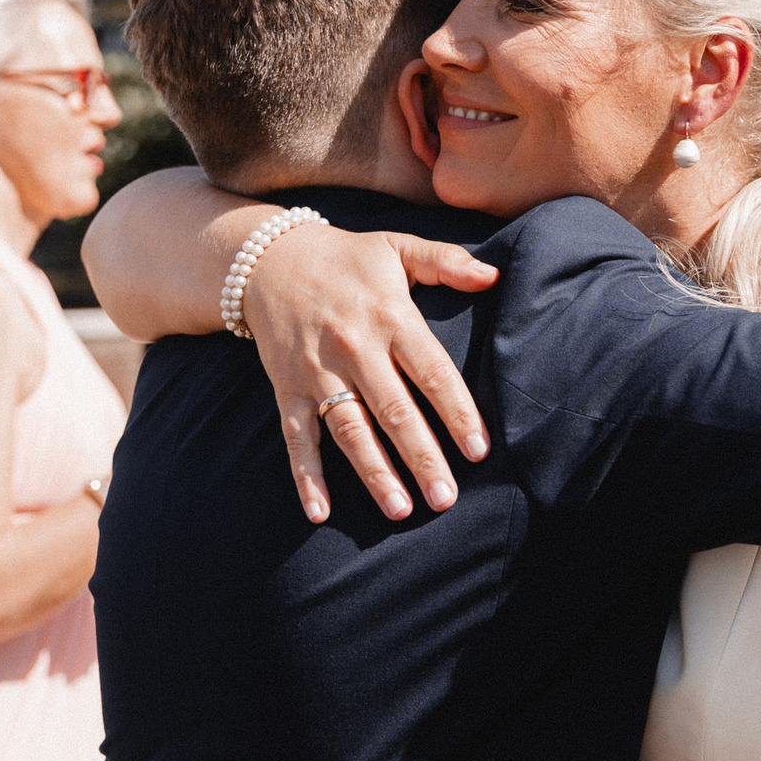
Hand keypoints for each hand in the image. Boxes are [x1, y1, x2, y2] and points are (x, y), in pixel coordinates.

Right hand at [238, 222, 497, 523]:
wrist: (267, 258)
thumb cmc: (346, 258)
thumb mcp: (396, 247)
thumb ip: (446, 262)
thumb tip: (493, 276)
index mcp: (391, 316)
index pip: (432, 372)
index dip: (457, 412)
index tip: (478, 450)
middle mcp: (355, 348)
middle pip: (394, 411)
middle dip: (421, 457)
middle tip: (445, 497)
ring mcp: (317, 371)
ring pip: (350, 430)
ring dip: (374, 472)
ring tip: (399, 509)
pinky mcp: (286, 388)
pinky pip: (297, 438)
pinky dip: (306, 476)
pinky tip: (320, 512)